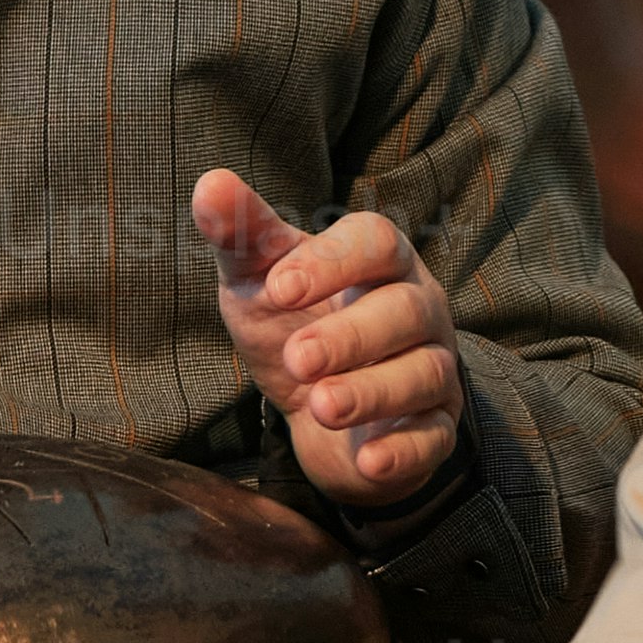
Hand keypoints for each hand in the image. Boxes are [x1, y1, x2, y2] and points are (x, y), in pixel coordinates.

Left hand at [193, 167, 466, 508]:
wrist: (321, 409)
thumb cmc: (295, 323)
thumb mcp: (261, 280)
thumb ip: (240, 235)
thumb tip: (209, 182)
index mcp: (379, 263)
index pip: (376, 242)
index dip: (331, 262)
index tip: (277, 289)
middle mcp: (418, 309)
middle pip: (405, 311)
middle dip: (351, 335)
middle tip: (295, 359)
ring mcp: (432, 369)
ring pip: (423, 374)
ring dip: (373, 392)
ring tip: (321, 406)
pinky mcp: (432, 430)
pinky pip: (433, 438)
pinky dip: (403, 450)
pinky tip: (368, 460)